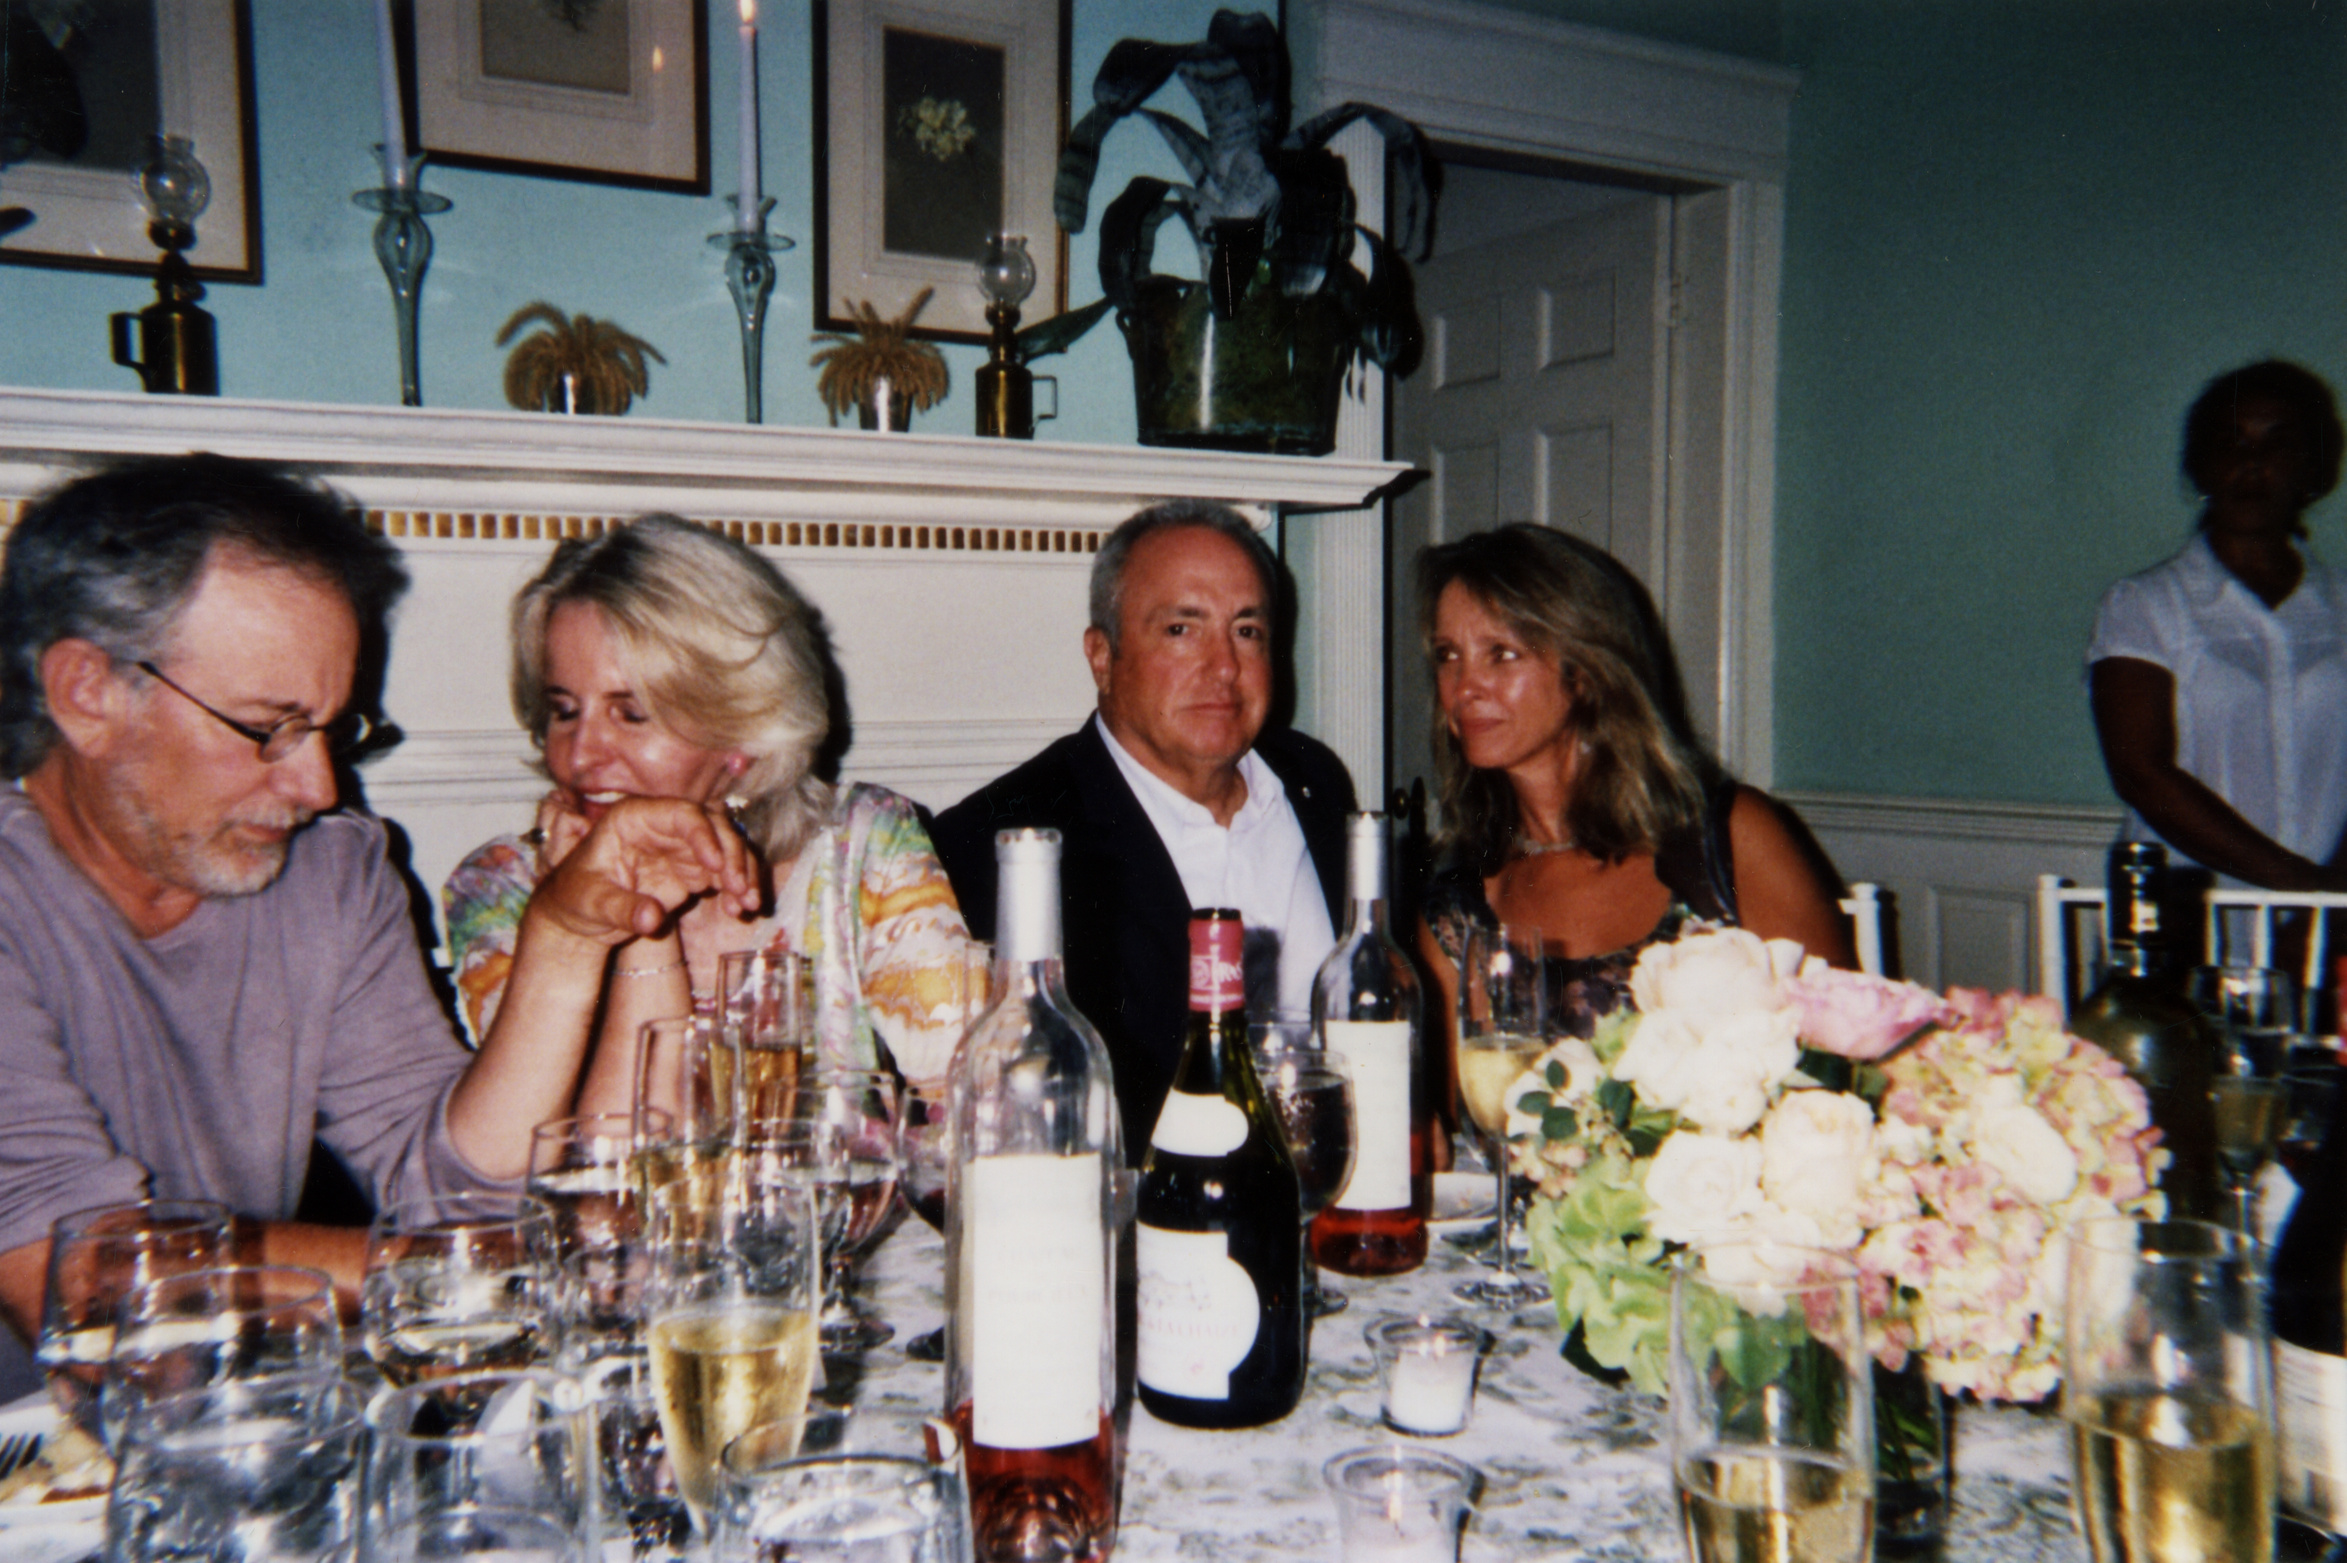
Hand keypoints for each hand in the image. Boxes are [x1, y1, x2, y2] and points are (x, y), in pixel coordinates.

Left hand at [529, 796, 761, 946]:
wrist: (581, 917)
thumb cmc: (577, 899)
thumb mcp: (592, 903)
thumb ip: (622, 909)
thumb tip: (652, 920)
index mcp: (634, 818)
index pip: (680, 813)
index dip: (704, 835)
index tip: (717, 865)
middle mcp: (664, 826)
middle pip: (713, 826)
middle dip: (733, 854)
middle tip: (739, 888)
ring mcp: (681, 847)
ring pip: (727, 846)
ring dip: (743, 872)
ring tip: (747, 904)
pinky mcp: (692, 870)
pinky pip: (725, 872)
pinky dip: (737, 889)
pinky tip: (740, 910)